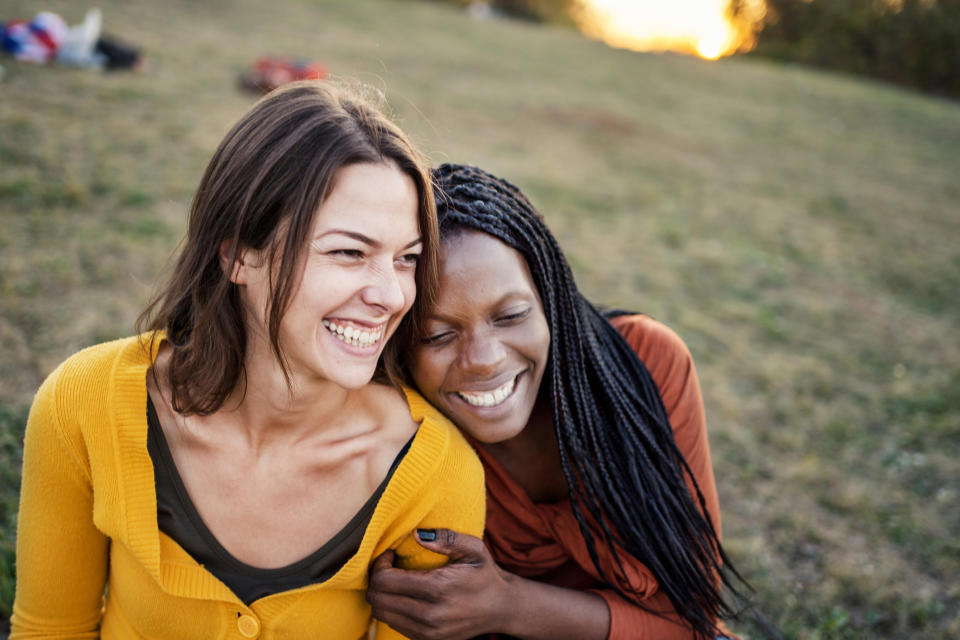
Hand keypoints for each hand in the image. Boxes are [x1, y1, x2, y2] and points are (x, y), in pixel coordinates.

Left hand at [367, 529, 511, 639]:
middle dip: (376, 579)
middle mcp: (430, 615)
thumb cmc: (485, 574)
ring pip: (382, 614)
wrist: (502, 609)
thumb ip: (446, 538)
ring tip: (394, 580)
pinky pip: (394, 625)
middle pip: (378, 599)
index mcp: (438, 589)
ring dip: (381, 595)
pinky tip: (404, 595)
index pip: (385, 581)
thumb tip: (417, 534)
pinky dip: (392, 609)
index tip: (390, 554)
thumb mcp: (473, 549)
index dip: (379, 564)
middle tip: (388, 566)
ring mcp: (428, 632)